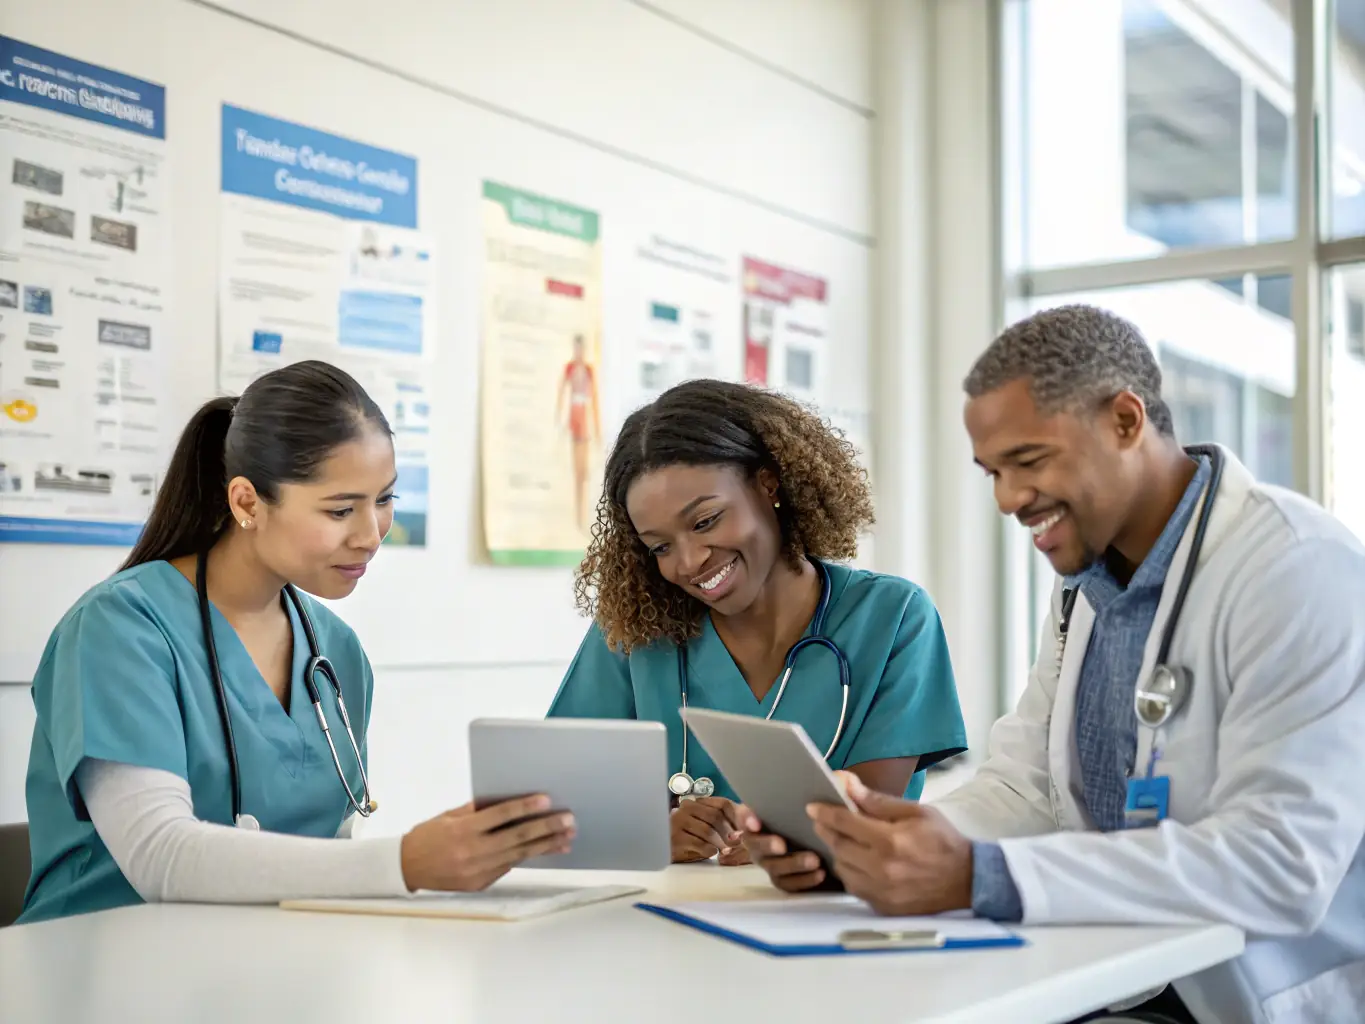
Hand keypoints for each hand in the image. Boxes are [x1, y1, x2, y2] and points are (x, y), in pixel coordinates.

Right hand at [400, 795, 574, 891]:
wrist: (407, 868)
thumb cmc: (428, 836)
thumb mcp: (450, 816)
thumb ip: (478, 809)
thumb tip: (507, 799)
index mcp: (464, 830)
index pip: (501, 815)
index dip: (525, 807)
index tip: (546, 800)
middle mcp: (473, 851)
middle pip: (517, 837)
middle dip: (546, 828)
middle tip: (568, 820)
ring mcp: (478, 870)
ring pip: (519, 855)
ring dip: (546, 846)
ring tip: (566, 838)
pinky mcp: (481, 883)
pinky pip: (508, 866)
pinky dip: (527, 856)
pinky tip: (545, 849)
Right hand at [671, 797, 746, 862]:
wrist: (662, 850)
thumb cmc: (688, 840)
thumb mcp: (705, 828)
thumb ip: (723, 824)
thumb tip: (749, 827)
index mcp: (696, 802)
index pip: (722, 804)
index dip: (738, 816)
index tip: (749, 828)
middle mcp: (685, 808)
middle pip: (715, 816)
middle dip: (730, 831)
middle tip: (738, 843)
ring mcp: (678, 821)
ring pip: (707, 830)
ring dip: (721, 843)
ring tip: (726, 851)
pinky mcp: (674, 838)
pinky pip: (699, 843)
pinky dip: (709, 850)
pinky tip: (711, 853)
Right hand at [736, 771, 863, 891]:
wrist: (849, 849)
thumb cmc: (834, 819)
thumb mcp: (839, 801)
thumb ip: (841, 785)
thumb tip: (842, 779)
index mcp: (768, 816)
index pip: (746, 815)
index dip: (746, 818)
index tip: (756, 821)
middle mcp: (765, 840)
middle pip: (753, 845)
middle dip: (765, 844)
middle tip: (781, 844)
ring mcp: (775, 863)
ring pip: (774, 868)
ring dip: (792, 864)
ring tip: (814, 860)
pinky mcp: (789, 881)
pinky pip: (790, 885)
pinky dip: (804, 880)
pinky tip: (820, 873)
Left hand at [807, 782, 972, 915]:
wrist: (968, 880)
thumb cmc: (942, 840)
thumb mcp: (915, 811)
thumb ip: (877, 801)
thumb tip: (846, 783)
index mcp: (890, 841)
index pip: (845, 823)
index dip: (825, 812)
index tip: (812, 806)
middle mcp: (881, 869)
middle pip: (838, 846)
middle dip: (826, 830)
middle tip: (822, 820)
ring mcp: (881, 892)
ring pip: (842, 869)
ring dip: (837, 852)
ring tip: (842, 840)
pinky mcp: (882, 907)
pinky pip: (854, 887)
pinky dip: (850, 872)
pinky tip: (857, 861)